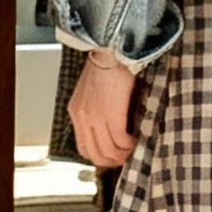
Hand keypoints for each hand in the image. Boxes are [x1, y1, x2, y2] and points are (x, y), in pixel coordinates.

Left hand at [67, 51, 138, 166]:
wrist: (112, 50)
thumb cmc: (107, 65)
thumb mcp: (93, 91)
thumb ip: (96, 109)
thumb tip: (110, 127)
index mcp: (76, 112)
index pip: (83, 147)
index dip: (100, 156)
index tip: (114, 155)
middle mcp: (82, 117)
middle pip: (95, 154)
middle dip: (113, 160)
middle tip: (127, 157)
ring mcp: (95, 118)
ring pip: (109, 151)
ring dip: (123, 154)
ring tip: (134, 148)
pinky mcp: (111, 115)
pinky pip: (120, 141)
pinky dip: (130, 144)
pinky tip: (136, 138)